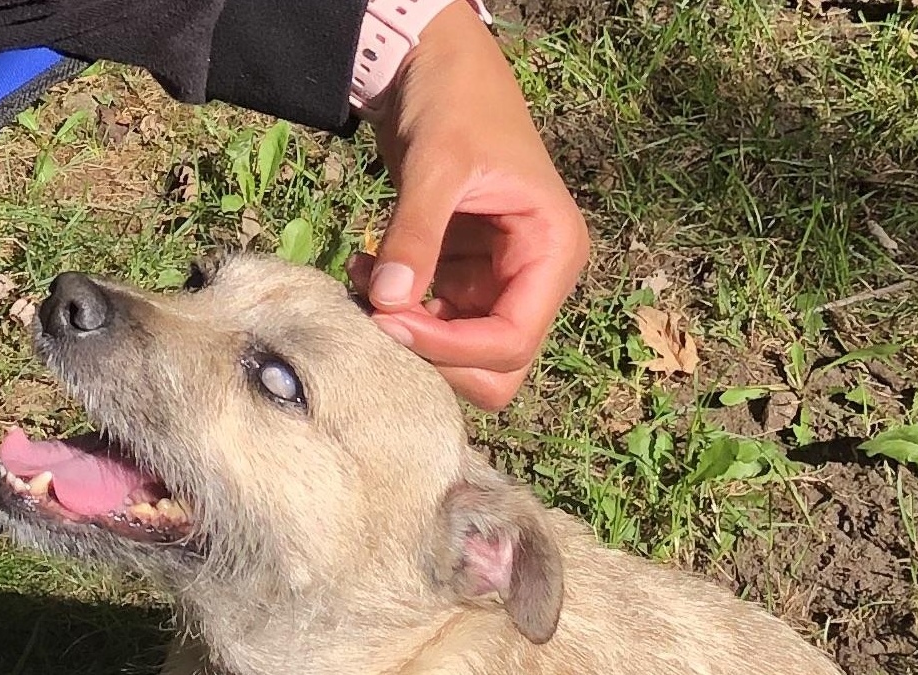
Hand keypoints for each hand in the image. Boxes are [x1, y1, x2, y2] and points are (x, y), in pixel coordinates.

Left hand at [346, 3, 587, 409]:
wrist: (437, 63)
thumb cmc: (456, 101)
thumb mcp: (436, 164)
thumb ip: (414, 235)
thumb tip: (385, 303)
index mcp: (552, 255)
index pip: (512, 341)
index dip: (453, 349)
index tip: (392, 322)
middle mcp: (535, 280)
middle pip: (496, 367)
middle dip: (438, 356)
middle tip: (380, 317)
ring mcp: (500, 282)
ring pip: (463, 354)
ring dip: (411, 336)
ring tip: (365, 283)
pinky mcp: (466, 278)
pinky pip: (435, 322)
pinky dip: (398, 310)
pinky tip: (366, 270)